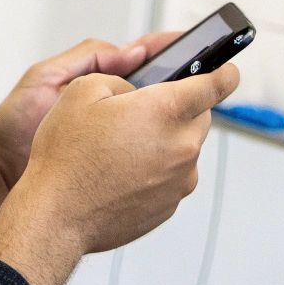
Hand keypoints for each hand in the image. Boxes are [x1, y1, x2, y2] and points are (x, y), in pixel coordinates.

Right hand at [0, 61, 240, 284]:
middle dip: (178, 108)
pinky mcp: (169, 205)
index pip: (216, 85)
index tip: (227, 70)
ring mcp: (178, 180)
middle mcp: (181, 146)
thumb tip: (135, 91)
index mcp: (166, 110)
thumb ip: (122, 79)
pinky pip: (172, 176)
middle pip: (199, 116)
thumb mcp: (83, 90)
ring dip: (166, 140)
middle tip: (142, 111)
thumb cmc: (66, 156)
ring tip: (123, 145)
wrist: (56, 214)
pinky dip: (157, 169)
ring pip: (185, 148)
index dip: (223, 73)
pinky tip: (122, 170)